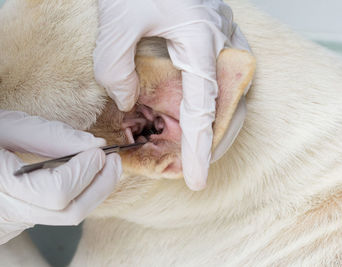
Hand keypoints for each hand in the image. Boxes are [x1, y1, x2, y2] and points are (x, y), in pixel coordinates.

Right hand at [0, 107, 121, 250]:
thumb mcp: (1, 123)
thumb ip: (51, 136)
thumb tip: (94, 145)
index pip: (57, 192)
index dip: (87, 173)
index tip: (102, 153)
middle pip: (66, 213)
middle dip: (98, 187)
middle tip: (112, 163)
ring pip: (56, 217)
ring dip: (79, 191)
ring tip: (85, 166)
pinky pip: (39, 219)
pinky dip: (55, 200)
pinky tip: (51, 180)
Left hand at [94, 0, 250, 189]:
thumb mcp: (116, 24)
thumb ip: (116, 68)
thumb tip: (126, 100)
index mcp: (202, 39)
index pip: (204, 107)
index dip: (200, 148)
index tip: (197, 179)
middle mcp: (220, 41)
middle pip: (225, 105)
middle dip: (208, 139)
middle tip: (187, 165)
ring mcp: (221, 37)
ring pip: (225, 93)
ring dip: (206, 120)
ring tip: (184, 141)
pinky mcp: (212, 35)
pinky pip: (216, 77)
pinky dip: (202, 98)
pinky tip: (183, 106)